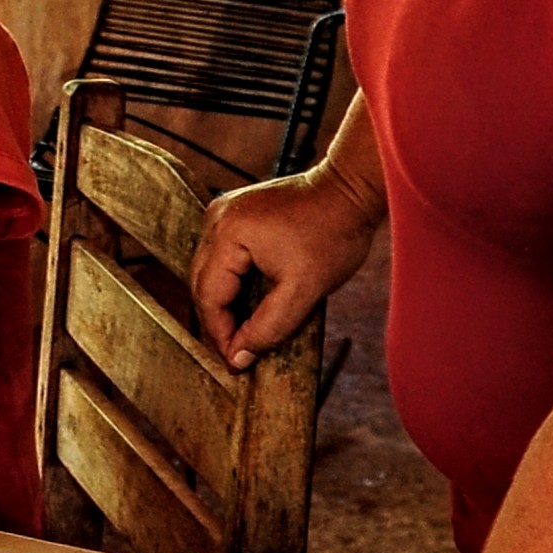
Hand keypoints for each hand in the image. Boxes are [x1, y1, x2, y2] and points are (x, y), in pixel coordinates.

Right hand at [191, 170, 382, 369]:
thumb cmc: (333, 233)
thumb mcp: (305, 289)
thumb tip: (239, 358)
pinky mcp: (235, 214)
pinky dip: (232, 282)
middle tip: (239, 353)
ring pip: (210, 273)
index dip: (221, 335)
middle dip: (219, 322)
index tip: (237, 363)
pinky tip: (249, 301)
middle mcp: (216, 220)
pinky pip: (222, 257)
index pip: (209, 297)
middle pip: (202, 285)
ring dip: (225, 303)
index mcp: (227, 234)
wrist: (349, 189)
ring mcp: (223, 214)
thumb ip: (269, 326)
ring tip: (244, 330)